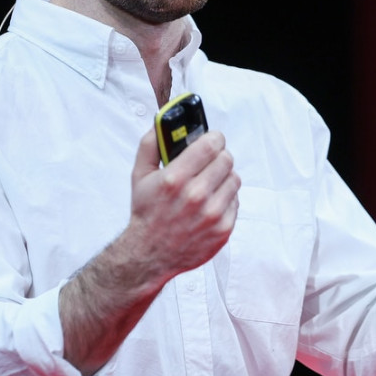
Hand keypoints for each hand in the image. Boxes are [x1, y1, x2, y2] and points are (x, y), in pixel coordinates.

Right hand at [122, 126, 240, 278]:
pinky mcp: (223, 229)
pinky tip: (211, 202)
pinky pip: (235, 201)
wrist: (150, 254)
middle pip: (226, 159)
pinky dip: (226, 198)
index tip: (212, 139)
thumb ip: (151, 144)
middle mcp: (195, 196)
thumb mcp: (140, 175)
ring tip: (210, 182)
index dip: (214, 138)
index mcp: (175, 179)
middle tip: (210, 161)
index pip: (211, 145)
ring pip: (234, 178)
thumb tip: (161, 122)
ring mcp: (212, 214)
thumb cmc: (147, 213)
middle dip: (218, 156)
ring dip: (224, 177)